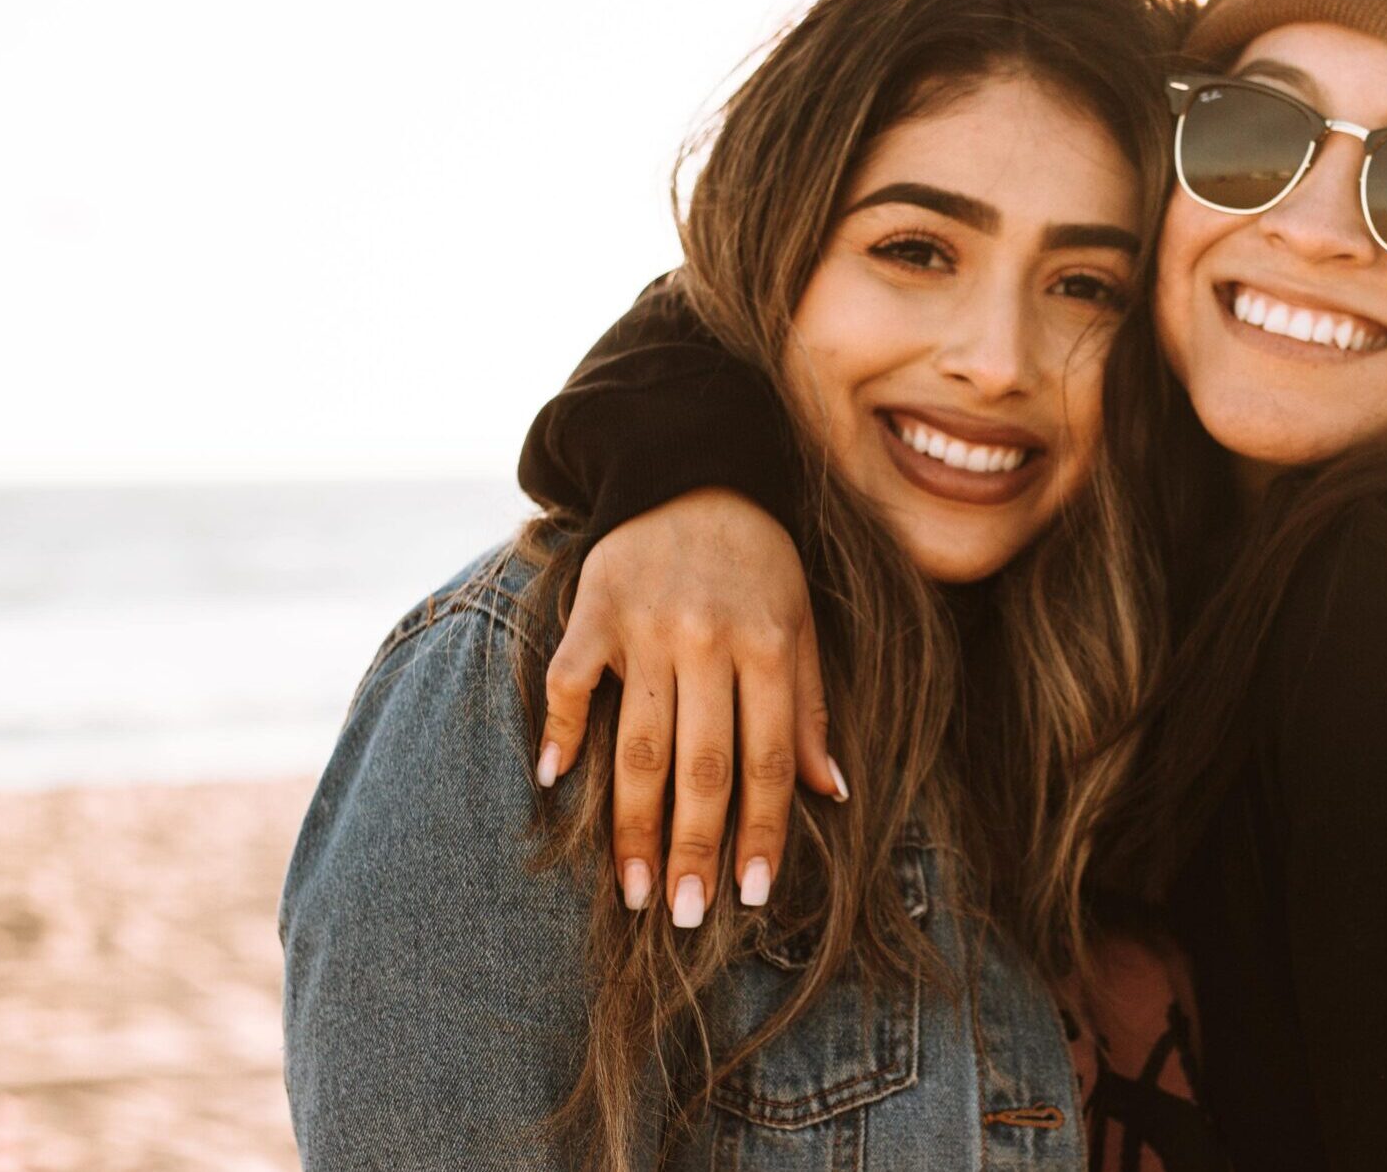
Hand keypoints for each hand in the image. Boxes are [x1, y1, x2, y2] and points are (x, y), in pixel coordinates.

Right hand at [536, 489, 840, 926]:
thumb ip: (809, 707)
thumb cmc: (757, 562)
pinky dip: (558, 730)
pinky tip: (555, 783)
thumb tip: (830, 793)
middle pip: (700, 765)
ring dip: (632, 823)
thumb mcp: (800, 623)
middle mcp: (707, 640)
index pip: (767, 760)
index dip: (761, 832)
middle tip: (685, 915)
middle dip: (694, 848)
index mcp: (767, 646)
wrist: (691, 471)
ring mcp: (644, 626)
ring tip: (631, 889)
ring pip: (636, 742)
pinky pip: (568, 680)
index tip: (751, 895)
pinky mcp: (592, 610)